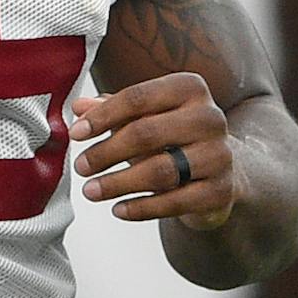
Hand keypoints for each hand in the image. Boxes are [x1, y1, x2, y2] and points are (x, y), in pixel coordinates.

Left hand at [73, 73, 240, 229]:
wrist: (219, 169)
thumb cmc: (172, 135)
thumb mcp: (144, 116)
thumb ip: (112, 110)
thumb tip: (78, 108)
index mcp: (189, 88)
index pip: (137, 97)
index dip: (102, 117)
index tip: (75, 134)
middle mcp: (210, 117)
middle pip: (146, 133)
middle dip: (106, 152)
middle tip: (81, 167)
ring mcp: (219, 155)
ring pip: (160, 171)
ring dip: (118, 183)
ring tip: (90, 191)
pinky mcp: (221, 191)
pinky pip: (175, 202)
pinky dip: (142, 208)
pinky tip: (118, 209)